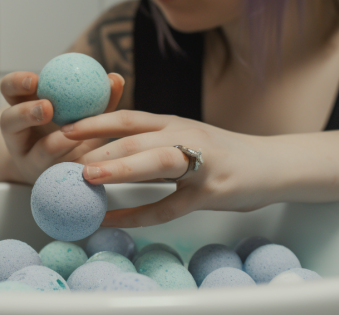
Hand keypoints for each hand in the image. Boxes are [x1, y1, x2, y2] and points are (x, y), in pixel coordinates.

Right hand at [0, 71, 124, 183]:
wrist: (63, 167)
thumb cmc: (71, 130)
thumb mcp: (76, 109)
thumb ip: (96, 97)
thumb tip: (115, 78)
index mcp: (22, 106)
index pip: (9, 89)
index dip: (17, 82)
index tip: (35, 78)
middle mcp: (20, 134)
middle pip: (8, 121)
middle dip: (26, 113)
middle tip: (47, 106)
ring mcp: (31, 160)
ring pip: (37, 152)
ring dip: (56, 144)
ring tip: (73, 137)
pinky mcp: (48, 181)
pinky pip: (62, 174)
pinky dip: (77, 167)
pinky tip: (92, 164)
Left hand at [61, 111, 276, 227]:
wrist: (274, 165)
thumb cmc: (225, 154)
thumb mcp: (188, 137)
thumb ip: (155, 142)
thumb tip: (111, 153)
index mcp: (175, 123)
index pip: (129, 117)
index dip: (95, 120)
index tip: (64, 127)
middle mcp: (186, 136)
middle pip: (136, 137)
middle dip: (98, 145)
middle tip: (64, 154)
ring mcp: (201, 164)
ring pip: (155, 162)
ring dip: (119, 168)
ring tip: (88, 177)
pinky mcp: (212, 192)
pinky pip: (171, 206)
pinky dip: (141, 215)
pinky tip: (116, 221)